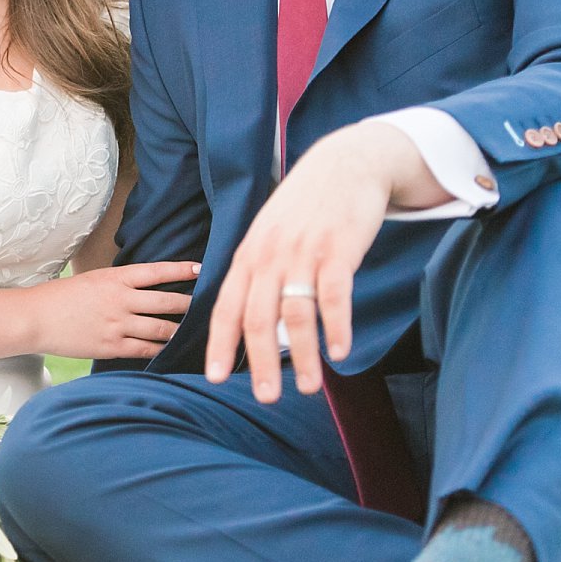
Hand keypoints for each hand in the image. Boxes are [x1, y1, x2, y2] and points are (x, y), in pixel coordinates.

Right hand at [31, 261, 198, 360]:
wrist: (36, 318)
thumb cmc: (62, 297)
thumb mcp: (93, 279)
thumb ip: (120, 283)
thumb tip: (148, 286)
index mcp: (115, 278)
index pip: (157, 271)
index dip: (182, 270)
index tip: (201, 269)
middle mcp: (120, 300)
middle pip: (168, 302)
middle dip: (190, 304)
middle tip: (207, 305)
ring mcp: (117, 325)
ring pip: (162, 328)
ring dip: (181, 330)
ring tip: (195, 330)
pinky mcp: (112, 347)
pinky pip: (147, 350)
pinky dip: (163, 350)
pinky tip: (173, 350)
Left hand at [205, 123, 417, 402]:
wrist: (345, 162)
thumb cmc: (306, 207)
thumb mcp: (270, 235)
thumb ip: (260, 274)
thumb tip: (257, 325)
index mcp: (248, 255)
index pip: (225, 307)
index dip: (219, 344)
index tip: (215, 378)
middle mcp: (269, 256)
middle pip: (257, 318)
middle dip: (260, 363)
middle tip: (266, 398)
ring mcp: (303, 252)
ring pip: (296, 314)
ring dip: (303, 355)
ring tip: (310, 388)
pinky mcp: (338, 249)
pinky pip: (334, 295)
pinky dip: (336, 327)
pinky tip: (340, 353)